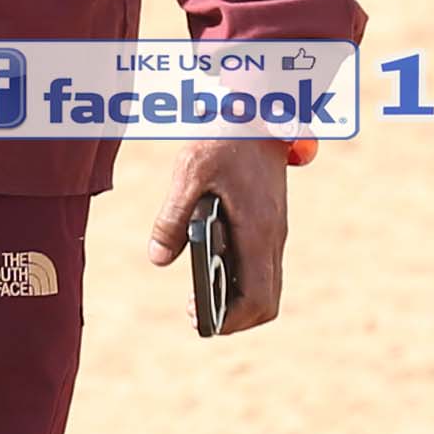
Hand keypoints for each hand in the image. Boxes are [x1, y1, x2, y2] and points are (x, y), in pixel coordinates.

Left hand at [149, 135, 293, 334]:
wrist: (255, 114)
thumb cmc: (222, 141)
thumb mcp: (188, 173)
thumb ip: (172, 218)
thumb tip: (158, 259)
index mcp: (258, 230)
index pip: (258, 298)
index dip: (231, 319)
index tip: (201, 319)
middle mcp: (273, 238)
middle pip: (267, 302)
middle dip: (235, 318)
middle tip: (198, 314)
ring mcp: (274, 233)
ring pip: (267, 287)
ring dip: (239, 302)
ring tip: (201, 299)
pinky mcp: (269, 226)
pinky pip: (262, 268)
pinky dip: (242, 282)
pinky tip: (212, 272)